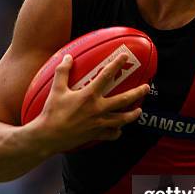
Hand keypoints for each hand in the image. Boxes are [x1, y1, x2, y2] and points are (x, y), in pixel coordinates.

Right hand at [35, 53, 149, 152]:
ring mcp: (99, 123)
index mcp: (89, 96)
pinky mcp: (96, 135)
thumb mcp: (56, 89)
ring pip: (122, 119)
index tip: (124, 56)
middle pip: (123, 100)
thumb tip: (67, 57)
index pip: (106, 76)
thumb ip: (63, 72)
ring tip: (139, 110)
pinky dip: (117, 132)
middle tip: (146, 88)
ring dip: (132, 114)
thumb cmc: (51, 113)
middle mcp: (98, 109)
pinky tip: (119, 130)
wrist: (48, 137)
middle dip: (137, 93)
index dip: (116, 64)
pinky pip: (111, 134)